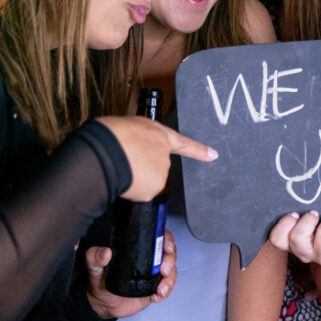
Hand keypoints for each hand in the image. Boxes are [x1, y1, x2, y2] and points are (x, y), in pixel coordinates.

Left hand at [85, 230, 176, 318]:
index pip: (156, 236)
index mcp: (136, 247)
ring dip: (170, 278)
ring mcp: (153, 273)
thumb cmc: (99, 280)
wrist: (102, 303)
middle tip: (164, 269)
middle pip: (169, 252)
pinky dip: (166, 291)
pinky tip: (157, 295)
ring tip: (161, 288)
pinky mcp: (154, 287)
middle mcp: (148, 258)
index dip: (166, 239)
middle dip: (171, 259)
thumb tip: (105, 252)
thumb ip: (95, 257)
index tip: (166, 246)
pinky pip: (167, 286)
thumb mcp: (94, 266)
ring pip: (171, 270)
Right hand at [96, 115, 216, 201]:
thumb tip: (134, 152)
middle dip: (143, 167)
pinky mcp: (156, 187)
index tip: (212, 155)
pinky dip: (133, 190)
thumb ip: (140, 140)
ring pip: (148, 181)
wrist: (108, 152)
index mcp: (160, 134)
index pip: (184, 143)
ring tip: (122, 168)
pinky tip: (124, 180)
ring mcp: (162, 171)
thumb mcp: (128, 128)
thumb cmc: (111, 136)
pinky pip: (142, 192)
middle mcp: (165, 154)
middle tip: (125, 161)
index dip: (199, 150)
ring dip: (136, 178)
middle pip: (157, 166)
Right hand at [269, 209, 320, 265]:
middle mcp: (305, 253)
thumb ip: (301, 206)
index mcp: (292, 243)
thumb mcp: (312, 211)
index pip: (277, 239)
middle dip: (308, 219)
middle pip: (297, 238)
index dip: (285, 224)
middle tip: (315, 213)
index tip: (295, 213)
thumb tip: (299, 187)